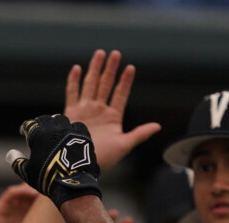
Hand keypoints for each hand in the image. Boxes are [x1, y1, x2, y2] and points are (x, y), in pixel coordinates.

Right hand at [6, 115, 101, 207]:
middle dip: (40, 123)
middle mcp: (53, 129)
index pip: (29, 125)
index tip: (23, 131)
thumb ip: (16, 161)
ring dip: (56, 122)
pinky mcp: (83, 136)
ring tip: (55, 128)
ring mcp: (69, 131)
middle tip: (39, 128)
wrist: (73, 183)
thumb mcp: (27, 172)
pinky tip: (70, 133)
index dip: (25, 128)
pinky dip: (72, 128)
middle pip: (45, 119)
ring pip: (61, 119)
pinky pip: (77, 125)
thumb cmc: (47, 178)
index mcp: (37, 136)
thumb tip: (10, 153)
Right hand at [63, 50, 160, 171]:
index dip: (126, 81)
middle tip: (115, 53)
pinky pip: (72, 93)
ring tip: (100, 54)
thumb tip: (157, 126)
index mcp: (113, 117)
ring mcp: (85, 110)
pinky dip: (74, 81)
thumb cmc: (102, 158)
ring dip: (95, 69)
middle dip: (111, 69)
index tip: (130, 68)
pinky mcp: (71, 113)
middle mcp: (99, 110)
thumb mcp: (124, 145)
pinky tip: (77, 68)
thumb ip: (139, 134)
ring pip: (91, 84)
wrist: (79, 164)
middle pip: (106, 84)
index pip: (121, 94)